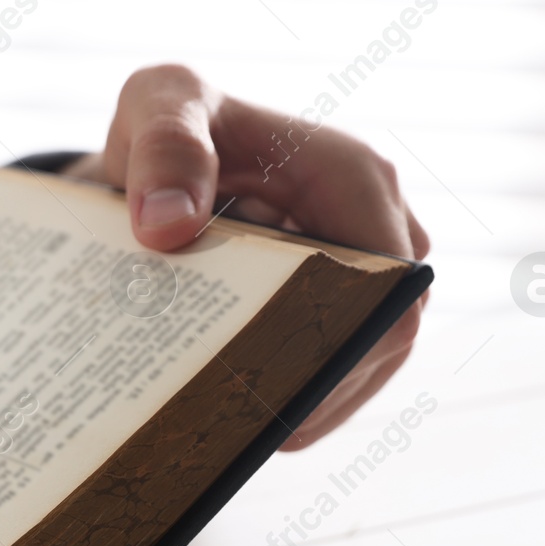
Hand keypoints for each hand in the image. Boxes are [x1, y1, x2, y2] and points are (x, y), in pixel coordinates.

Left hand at [66, 64, 430, 448]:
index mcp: (354, 174)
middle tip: (248, 436)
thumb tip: (168, 228)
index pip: (389, 280)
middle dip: (323, 387)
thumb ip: (163, 148)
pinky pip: (339, 361)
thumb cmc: (170, 122)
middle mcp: (378, 222)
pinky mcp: (340, 299)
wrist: (162, 154)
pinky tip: (248, 428)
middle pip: (384, 334)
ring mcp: (366, 267)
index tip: (279, 395)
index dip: (348, 344)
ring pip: (366, 359)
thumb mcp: (155, 105)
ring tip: (241, 440)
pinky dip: (299, 395)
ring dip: (310, 402)